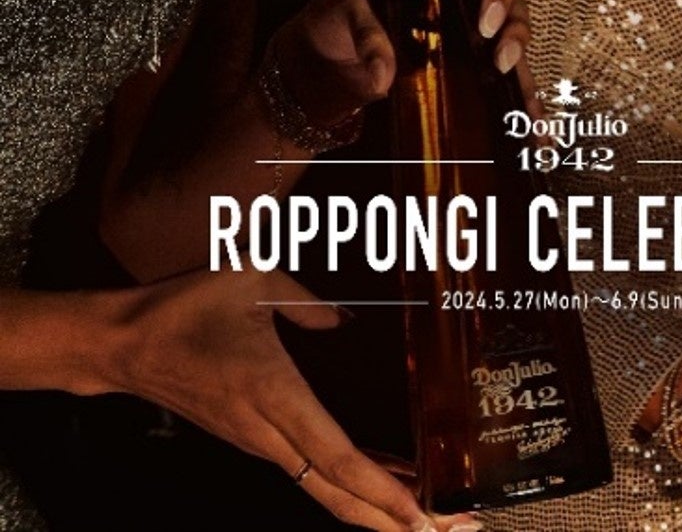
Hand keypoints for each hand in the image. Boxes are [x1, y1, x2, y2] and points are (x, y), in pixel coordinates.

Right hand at [100, 267, 474, 531]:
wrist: (120, 345)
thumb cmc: (182, 310)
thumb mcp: (252, 281)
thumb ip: (310, 300)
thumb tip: (351, 321)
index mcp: (273, 394)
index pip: (337, 457)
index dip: (382, 492)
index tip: (421, 515)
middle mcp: (268, 432)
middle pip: (339, 493)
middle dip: (397, 520)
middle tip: (454, 528)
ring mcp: (259, 443)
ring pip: (326, 490)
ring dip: (378, 510)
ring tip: (430, 517)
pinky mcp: (254, 442)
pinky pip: (312, 474)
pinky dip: (352, 489)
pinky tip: (385, 488)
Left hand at [272, 0, 538, 127]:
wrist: (325, 57)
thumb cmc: (341, 18)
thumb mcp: (346, 13)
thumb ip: (367, 36)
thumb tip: (383, 77)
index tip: (484, 20)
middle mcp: (470, 1)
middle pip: (516, 7)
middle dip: (515, 34)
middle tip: (500, 61)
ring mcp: (474, 41)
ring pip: (517, 52)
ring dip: (527, 82)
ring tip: (531, 116)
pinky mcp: (471, 76)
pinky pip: (505, 88)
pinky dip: (521, 111)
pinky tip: (535, 136)